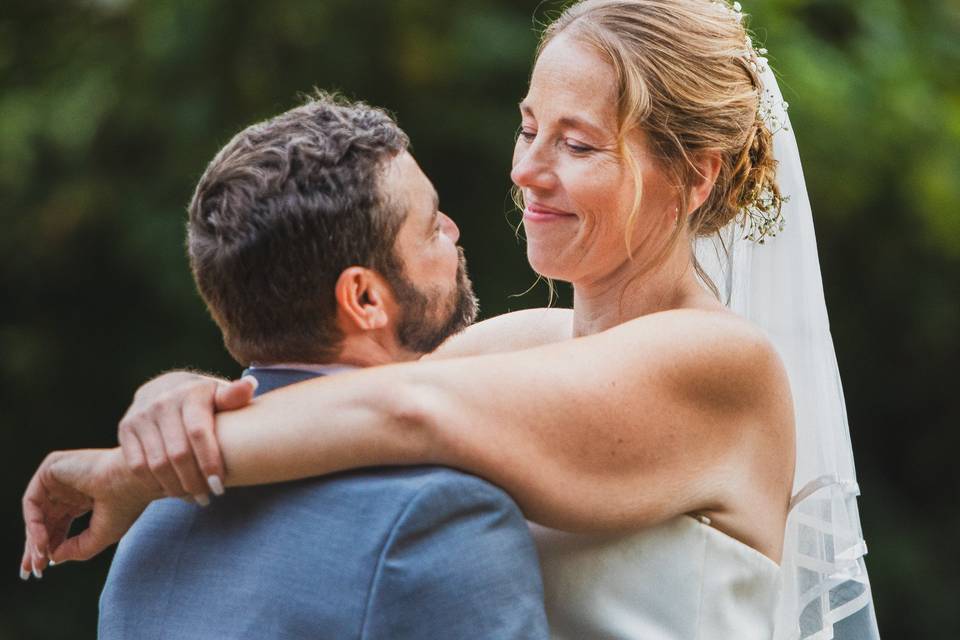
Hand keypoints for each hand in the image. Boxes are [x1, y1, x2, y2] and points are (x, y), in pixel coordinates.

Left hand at [20, 448, 156, 578]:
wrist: (134, 480)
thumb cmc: (126, 505)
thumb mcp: (99, 536)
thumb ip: (75, 550)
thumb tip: (52, 558)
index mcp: (84, 498)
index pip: (58, 524)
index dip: (49, 547)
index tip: (42, 570)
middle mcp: (69, 487)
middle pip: (44, 521)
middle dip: (36, 547)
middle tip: (34, 570)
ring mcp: (60, 477)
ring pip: (36, 513)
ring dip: (34, 538)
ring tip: (39, 558)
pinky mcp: (51, 467)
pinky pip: (31, 500)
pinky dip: (32, 523)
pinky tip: (41, 540)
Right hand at [117, 372, 256, 501]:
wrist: (166, 388)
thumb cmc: (204, 399)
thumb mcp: (220, 395)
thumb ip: (233, 396)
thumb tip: (250, 386)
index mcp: (191, 393)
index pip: (198, 433)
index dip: (209, 463)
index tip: (219, 486)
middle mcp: (163, 402)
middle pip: (177, 454)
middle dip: (193, 481)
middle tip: (207, 497)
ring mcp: (141, 415)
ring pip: (156, 464)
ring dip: (175, 487)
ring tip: (191, 497)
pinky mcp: (125, 428)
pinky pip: (137, 465)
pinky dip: (153, 484)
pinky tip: (169, 490)